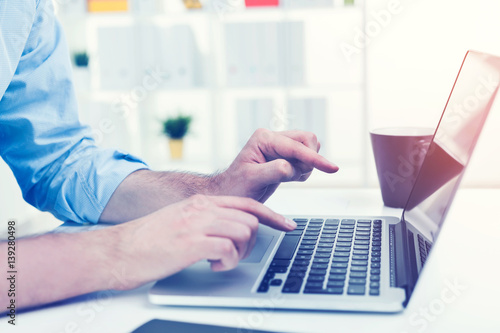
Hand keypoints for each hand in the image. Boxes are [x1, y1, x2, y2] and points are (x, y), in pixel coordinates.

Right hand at [114, 194, 295, 289]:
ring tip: (219, 260)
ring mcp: (197, 224)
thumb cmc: (146, 241)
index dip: (272, 215)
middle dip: (250, 242)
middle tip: (233, 254)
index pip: (247, 203)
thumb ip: (204, 220)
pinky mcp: (192, 243)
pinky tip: (211, 264)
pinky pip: (228, 249)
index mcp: (201, 202)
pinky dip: (227, 261)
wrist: (117, 251)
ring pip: (244, 232)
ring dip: (238, 252)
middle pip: (250, 219)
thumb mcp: (179, 221)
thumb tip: (229, 229)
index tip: (287, 225)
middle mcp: (202, 208)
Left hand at [216, 129, 338, 201]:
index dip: (314, 159)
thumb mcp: (252, 180)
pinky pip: (306, 161)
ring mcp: (280, 147)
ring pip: (309, 150)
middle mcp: (273, 139)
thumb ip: (273, 171)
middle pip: (307, 140)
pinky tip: (288, 179)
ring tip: (287, 179)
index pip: (296, 146)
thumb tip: (290, 167)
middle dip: (309, 159)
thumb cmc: (236, 187)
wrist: (231, 195)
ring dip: (305, 166)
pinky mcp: (285, 157)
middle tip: (296, 176)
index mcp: (264, 138)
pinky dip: (302, 172)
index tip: (331, 169)